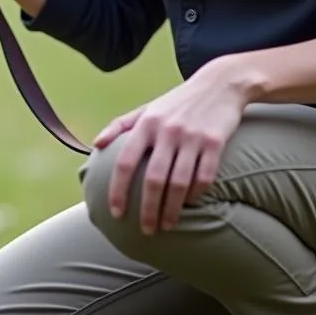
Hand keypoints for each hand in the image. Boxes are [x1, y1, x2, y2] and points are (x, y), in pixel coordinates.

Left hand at [93, 56, 256, 234]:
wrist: (220, 84)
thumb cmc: (177, 102)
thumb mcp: (147, 108)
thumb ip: (120, 125)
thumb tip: (95, 144)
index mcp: (146, 124)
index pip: (125, 161)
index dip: (118, 189)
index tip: (116, 213)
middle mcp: (167, 131)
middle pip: (153, 179)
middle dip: (148, 209)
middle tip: (146, 230)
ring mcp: (192, 137)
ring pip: (179, 182)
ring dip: (172, 209)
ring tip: (167, 225)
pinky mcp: (215, 142)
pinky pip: (204, 176)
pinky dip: (196, 194)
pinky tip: (191, 204)